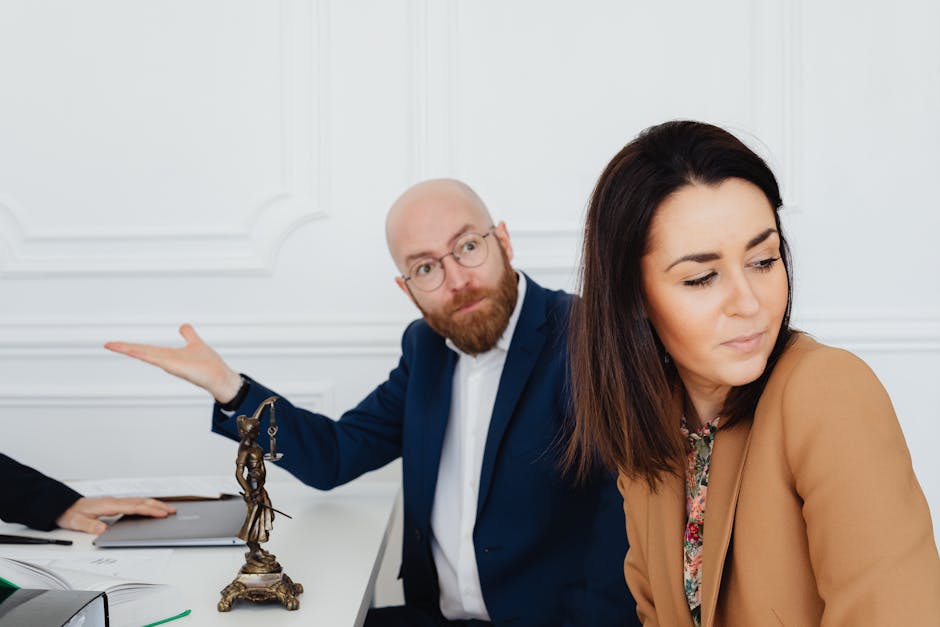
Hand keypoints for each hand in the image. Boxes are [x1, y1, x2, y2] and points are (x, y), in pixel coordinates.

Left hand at [56, 497, 176, 534]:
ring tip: (167, 509)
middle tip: (172, 510)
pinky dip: (146, 504)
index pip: (134, 507)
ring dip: (154, 504)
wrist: (63, 506)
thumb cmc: (71, 513)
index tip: (161, 513)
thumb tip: (103, 529)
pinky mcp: (115, 504)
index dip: (149, 510)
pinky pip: (135, 503)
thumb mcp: (77, 522)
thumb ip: (90, 525)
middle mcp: (114, 501)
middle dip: (158, 506)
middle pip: (141, 502)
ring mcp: (116, 501)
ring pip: (139, 501)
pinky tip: (151, 508)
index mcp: (108, 505)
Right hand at [104, 324, 242, 402]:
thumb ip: (189, 335)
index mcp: (169, 355)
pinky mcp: (176, 367)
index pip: (145, 348)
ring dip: (131, 350)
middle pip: (142, 351)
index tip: (114, 343)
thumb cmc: (209, 364)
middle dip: (124, 348)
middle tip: (107, 344)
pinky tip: (136, 352)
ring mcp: (170, 364)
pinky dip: (147, 355)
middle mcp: (167, 360)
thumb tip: (183, 325)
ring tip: (114, 345)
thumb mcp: (196, 343)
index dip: (130, 346)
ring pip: (147, 355)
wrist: (220, 377)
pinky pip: (159, 360)